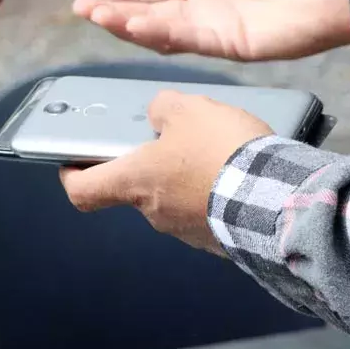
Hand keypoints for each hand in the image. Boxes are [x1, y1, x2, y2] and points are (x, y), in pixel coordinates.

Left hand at [60, 91, 273, 253]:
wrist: (277, 199)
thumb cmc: (221, 151)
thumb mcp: (188, 109)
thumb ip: (163, 108)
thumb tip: (159, 116)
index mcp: (134, 182)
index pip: (82, 191)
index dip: (72, 175)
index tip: (73, 161)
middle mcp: (153, 213)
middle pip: (137, 187)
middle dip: (151, 163)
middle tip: (173, 137)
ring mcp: (185, 231)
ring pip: (174, 197)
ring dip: (186, 177)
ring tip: (215, 148)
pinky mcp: (217, 240)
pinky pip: (205, 210)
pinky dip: (212, 192)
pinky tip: (235, 170)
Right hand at [74, 0, 349, 60]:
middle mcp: (205, 9)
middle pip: (149, 17)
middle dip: (114, 15)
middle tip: (83, 11)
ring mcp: (216, 29)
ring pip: (161, 32)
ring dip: (129, 26)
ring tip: (100, 16)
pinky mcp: (231, 44)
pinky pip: (188, 40)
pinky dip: (160, 33)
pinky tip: (137, 24)